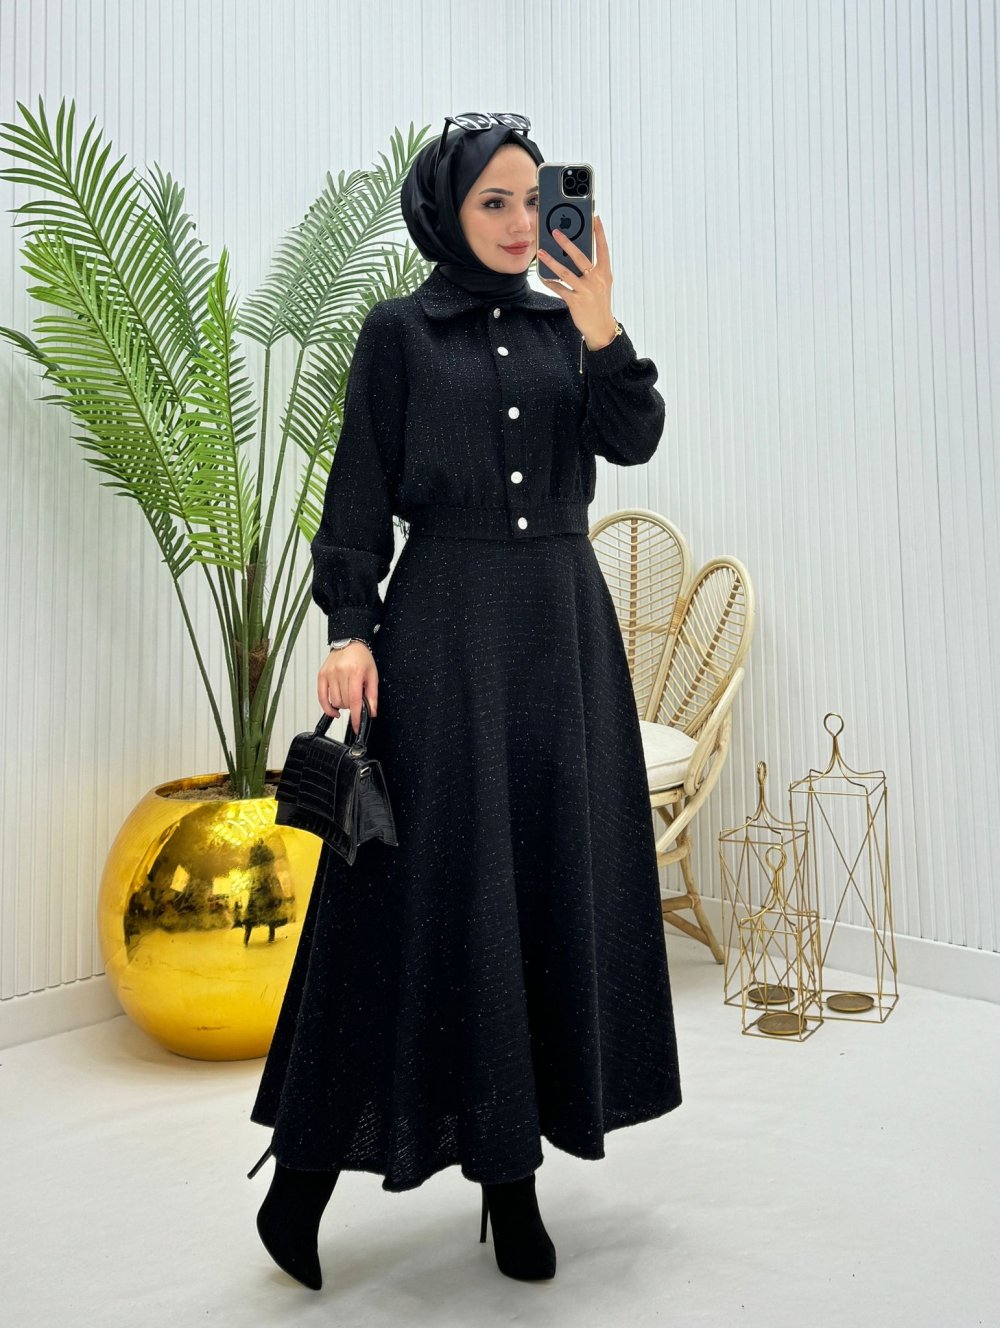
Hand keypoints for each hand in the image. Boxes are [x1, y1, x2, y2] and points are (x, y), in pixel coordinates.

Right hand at [318, 641, 377, 735]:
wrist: (349, 642)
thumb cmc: (362, 657)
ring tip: (347, 697)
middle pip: (344, 702)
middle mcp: (341, 673)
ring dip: (341, 705)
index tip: (357, 727)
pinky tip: (333, 710)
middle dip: (351, 706)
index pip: (355, 700)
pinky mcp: (321, 675)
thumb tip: (371, 712)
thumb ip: (373, 695)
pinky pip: (321, 697)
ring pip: (334, 702)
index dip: (356, 717)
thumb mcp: (373, 675)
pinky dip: (327, 707)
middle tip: (356, 699)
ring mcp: (330, 674)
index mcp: (356, 672)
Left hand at [536, 213, 616, 348]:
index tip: (595, 218)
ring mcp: (585, 290)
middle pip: (580, 257)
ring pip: (565, 272)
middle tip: (555, 232)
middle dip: (566, 243)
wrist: (601, 327)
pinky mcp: (575, 301)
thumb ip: (593, 269)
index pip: (603, 249)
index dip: (600, 233)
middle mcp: (596, 280)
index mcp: (605, 273)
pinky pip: (559, 288)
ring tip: (540, 252)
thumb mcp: (602, 284)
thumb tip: (576, 254)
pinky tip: (542, 275)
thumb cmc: (599, 303)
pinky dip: (549, 281)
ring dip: (551, 261)